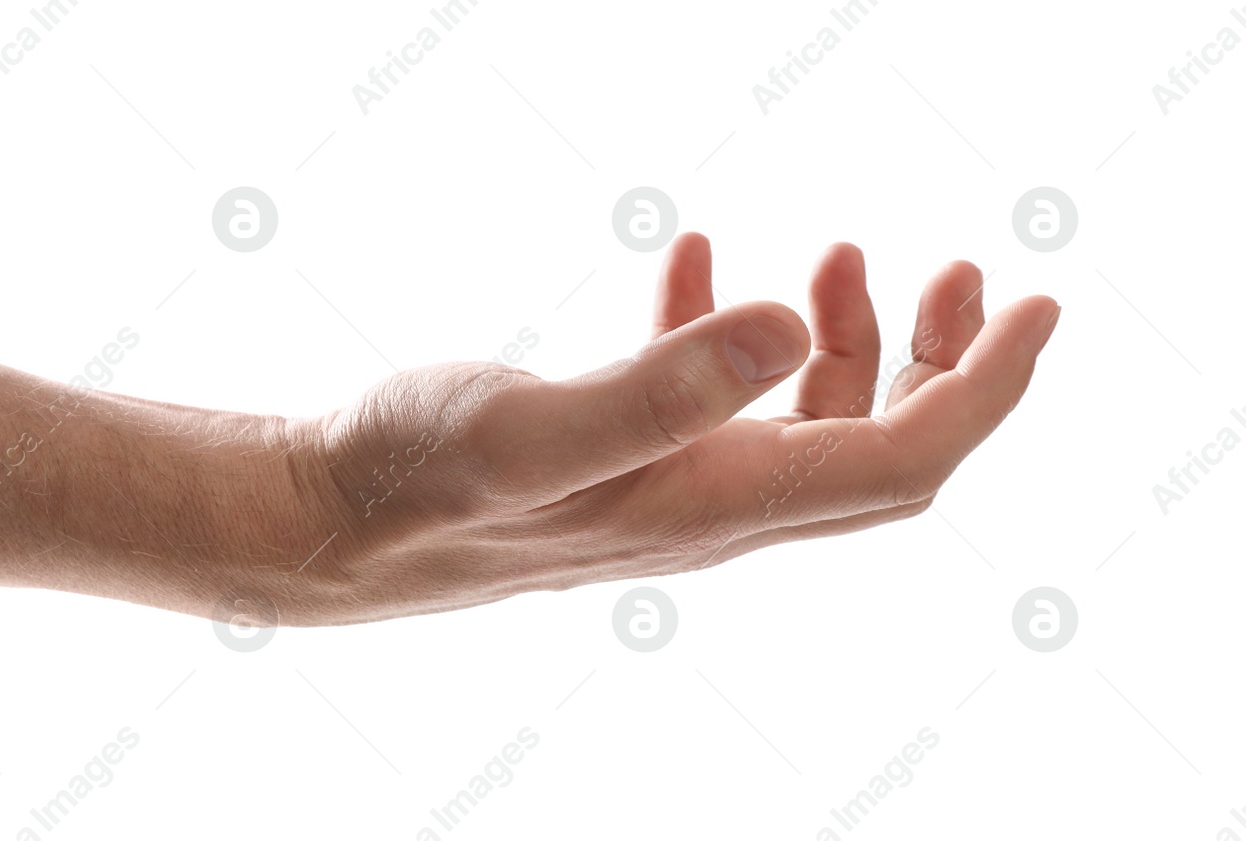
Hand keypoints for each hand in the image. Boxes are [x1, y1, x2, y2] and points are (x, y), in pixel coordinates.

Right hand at [278, 234, 1059, 623]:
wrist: (334, 526)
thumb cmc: (417, 485)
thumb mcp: (532, 430)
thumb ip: (663, 388)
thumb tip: (796, 324)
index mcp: (715, 505)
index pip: (901, 462)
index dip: (985, 389)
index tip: (1036, 305)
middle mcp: (709, 510)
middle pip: (876, 452)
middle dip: (941, 365)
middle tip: (959, 273)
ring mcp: (664, 487)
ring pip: (804, 427)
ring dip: (847, 342)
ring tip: (843, 257)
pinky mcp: (616, 460)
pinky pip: (711, 401)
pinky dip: (732, 330)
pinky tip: (702, 264)